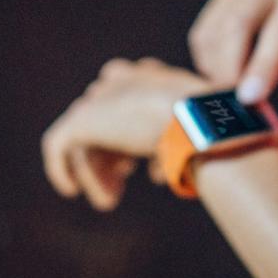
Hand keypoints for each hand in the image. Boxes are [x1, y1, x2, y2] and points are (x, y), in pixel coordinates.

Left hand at [41, 57, 210, 210]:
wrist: (202, 121)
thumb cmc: (218, 130)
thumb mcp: (206, 134)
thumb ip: (185, 142)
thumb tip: (170, 166)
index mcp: (156, 78)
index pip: (133, 99)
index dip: (134, 133)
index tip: (142, 164)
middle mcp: (128, 78)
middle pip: (107, 115)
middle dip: (112, 148)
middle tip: (124, 175)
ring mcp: (104, 96)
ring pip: (87, 134)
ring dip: (97, 168)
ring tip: (110, 199)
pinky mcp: (84, 118)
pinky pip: (59, 143)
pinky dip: (61, 168)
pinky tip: (70, 190)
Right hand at [187, 0, 277, 121]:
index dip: (264, 65)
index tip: (249, 99)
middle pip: (237, 25)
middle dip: (230, 70)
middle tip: (237, 108)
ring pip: (215, 29)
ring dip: (216, 68)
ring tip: (236, 93)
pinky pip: (206, 30)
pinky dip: (209, 60)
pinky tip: (228, 75)